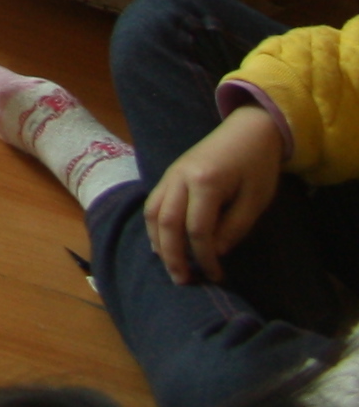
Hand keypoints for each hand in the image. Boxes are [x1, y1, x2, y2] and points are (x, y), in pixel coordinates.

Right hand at [150, 103, 289, 284]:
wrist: (248, 129)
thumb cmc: (258, 165)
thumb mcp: (256, 200)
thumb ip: (234, 227)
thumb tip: (215, 251)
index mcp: (205, 182)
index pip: (197, 229)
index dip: (205, 257)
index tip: (216, 276)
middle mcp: (180, 178)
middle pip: (166, 223)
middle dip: (173, 255)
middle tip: (182, 281)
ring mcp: (171, 174)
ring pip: (153, 213)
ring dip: (158, 242)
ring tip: (169, 266)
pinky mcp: (169, 174)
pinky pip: (154, 203)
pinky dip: (154, 226)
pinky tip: (162, 242)